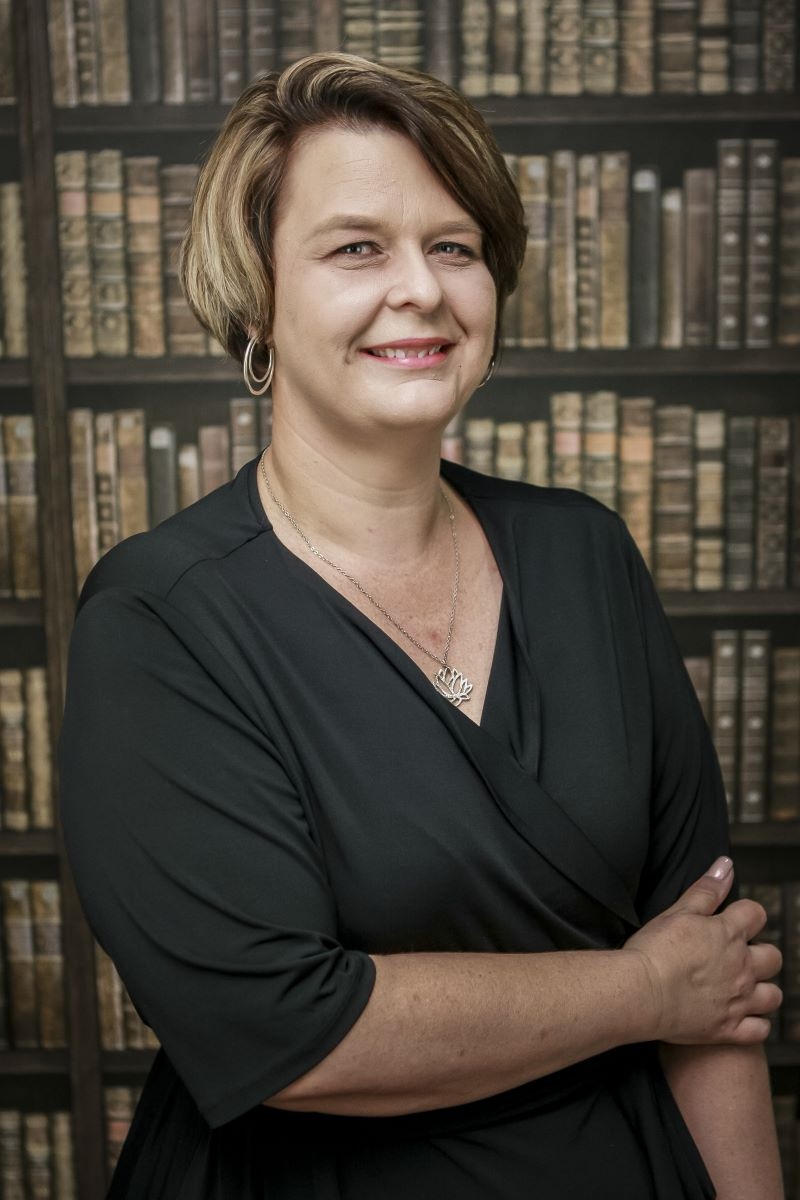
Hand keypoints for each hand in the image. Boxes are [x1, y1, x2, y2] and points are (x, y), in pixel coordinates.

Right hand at [623, 858, 782, 1045]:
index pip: (756, 914)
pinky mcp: (729, 1029)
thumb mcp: (678, 911)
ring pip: (773, 996)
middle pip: (773, 957)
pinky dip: (756, 1025)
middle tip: (739, 956)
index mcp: (728, 934)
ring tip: (744, 988)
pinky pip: (760, 1030)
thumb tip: (726, 865)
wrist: (640, 992)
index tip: (734, 919)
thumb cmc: (654, 950)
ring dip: (763, 990)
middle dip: (762, 954)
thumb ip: (706, 888)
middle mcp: (741, 967)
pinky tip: (742, 1017)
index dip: (747, 915)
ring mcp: (738, 1000)